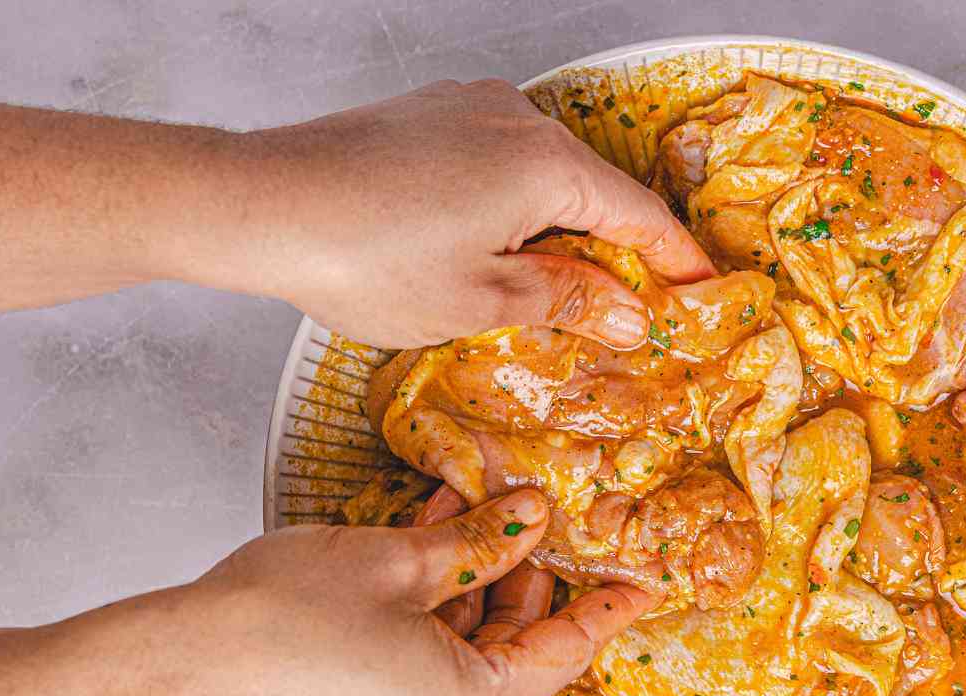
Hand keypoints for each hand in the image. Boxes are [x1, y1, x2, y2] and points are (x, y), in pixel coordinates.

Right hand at [0, 489, 657, 695]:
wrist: (179, 671)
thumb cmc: (283, 619)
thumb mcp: (398, 562)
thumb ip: (480, 542)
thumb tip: (532, 518)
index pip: (563, 652)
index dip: (605, 606)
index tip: (647, 581)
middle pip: (514, 654)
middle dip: (520, 579)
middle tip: (524, 510)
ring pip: (465, 659)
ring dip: (467, 588)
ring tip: (460, 510)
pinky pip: (424, 673)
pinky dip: (429, 619)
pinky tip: (420, 549)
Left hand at [234, 79, 713, 347]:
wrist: (262, 205)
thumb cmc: (367, 257)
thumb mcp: (483, 301)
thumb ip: (566, 301)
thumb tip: (627, 313)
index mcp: (545, 164)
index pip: (638, 218)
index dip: (675, 265)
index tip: (702, 299)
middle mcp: (514, 119)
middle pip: (594, 193)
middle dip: (619, 255)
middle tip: (638, 316)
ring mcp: (467, 109)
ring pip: (544, 180)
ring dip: (562, 236)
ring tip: (566, 302)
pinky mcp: (427, 118)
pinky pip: (498, 166)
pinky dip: (517, 213)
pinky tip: (503, 260)